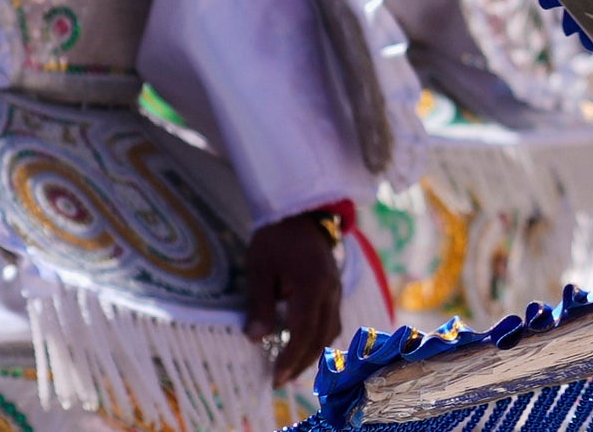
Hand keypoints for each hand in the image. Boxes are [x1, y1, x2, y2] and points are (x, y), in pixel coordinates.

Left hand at [243, 210, 346, 381]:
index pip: (304, 331)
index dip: (291, 357)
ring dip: (312, 353)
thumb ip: (260, 303)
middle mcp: (330, 290)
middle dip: (301, 363)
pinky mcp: (335, 288)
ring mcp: (336, 289)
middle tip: (279, 381)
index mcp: (312, 285)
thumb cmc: (276, 238)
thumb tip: (256, 338)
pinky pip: (333, 320)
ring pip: (331, 330)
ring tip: (291, 369)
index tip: (275, 376)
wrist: (302, 211)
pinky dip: (319, 338)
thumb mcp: (260, 268)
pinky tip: (304, 346)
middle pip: (321, 337)